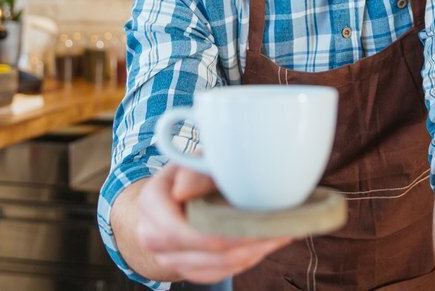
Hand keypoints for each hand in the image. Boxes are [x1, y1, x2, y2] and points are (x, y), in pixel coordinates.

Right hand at [135, 163, 293, 283]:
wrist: (165, 200)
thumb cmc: (183, 175)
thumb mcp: (189, 162)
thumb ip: (192, 172)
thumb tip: (184, 190)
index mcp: (152, 205)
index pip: (190, 230)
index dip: (230, 229)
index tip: (264, 220)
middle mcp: (154, 237)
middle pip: (212, 252)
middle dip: (251, 242)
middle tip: (282, 227)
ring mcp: (170, 259)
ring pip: (221, 266)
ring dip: (255, 252)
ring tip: (281, 233)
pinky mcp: (189, 270)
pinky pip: (222, 272)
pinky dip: (247, 259)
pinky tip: (266, 243)